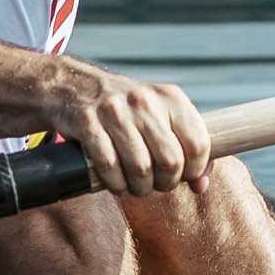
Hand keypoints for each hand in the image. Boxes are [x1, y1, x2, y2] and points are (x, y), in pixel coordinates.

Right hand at [46, 60, 211, 194]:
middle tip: (155, 185)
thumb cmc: (126, 111)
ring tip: (135, 187)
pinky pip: (108, 166)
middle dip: (165, 183)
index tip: (181, 176)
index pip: (198, 144)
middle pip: (170, 161)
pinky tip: (116, 183)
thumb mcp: (160, 117)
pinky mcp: (87, 121)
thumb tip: (201, 185)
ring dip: (139, 188)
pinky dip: (115, 183)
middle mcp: (144, 100)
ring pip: (140, 168)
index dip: (193, 171)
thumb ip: (185, 147)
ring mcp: (114, 110)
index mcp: (170, 97)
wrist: (73, 86)